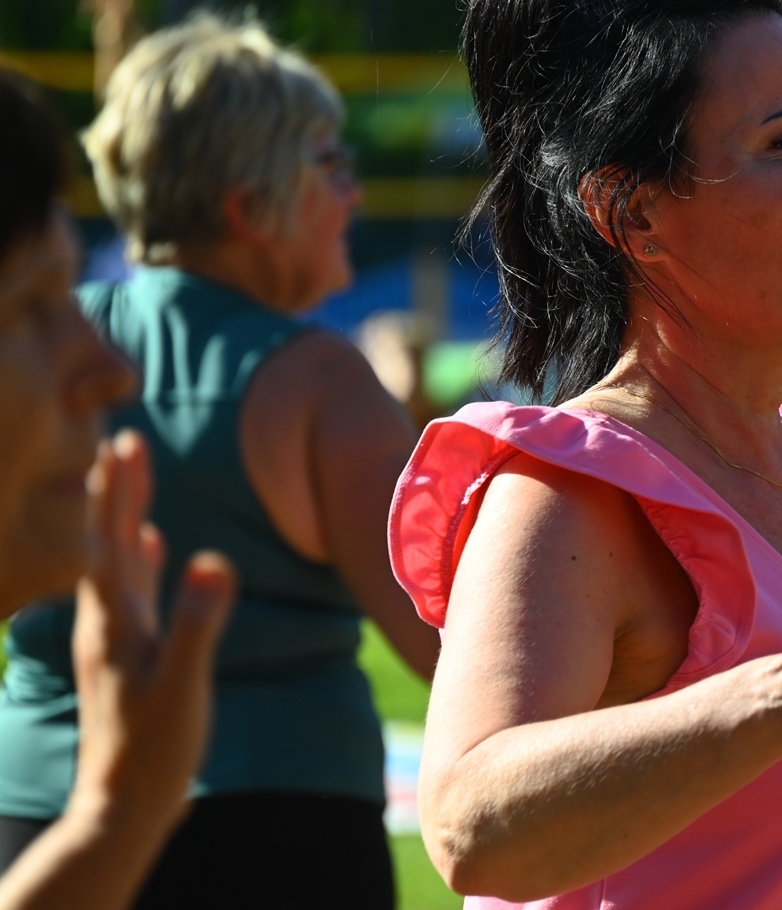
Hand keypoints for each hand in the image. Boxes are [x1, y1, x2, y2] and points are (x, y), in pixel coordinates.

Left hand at [67, 431, 234, 830]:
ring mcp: (114, 638)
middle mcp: (106, 623)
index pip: (111, 541)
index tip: (124, 441)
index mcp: (116, 622)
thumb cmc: (155, 747)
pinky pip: (128, 588)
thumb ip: (199, 622)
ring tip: (129, 474)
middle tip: (124, 437)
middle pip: (108, 541)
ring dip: (123, 514)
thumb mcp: (184, 683)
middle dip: (118, 488)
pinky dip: (134, 556)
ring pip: (115, 560)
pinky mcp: (128, 653)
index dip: (119, 491)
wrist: (121, 805)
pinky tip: (147, 544)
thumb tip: (214, 559)